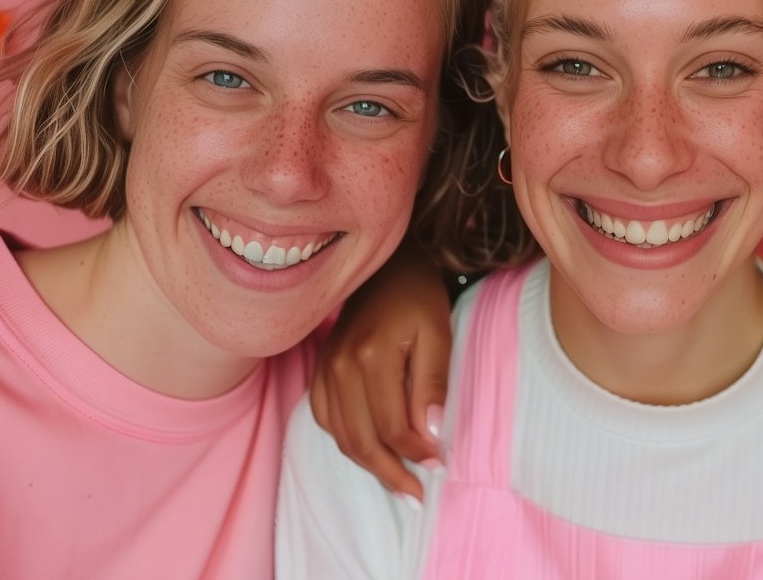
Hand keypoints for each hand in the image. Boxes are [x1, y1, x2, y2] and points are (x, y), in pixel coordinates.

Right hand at [310, 249, 452, 498]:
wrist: (385, 267)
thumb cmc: (418, 296)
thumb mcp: (437, 333)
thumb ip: (433, 384)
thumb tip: (430, 435)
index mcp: (370, 356)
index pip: (393, 426)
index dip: (417, 453)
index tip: (441, 466)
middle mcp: (339, 368)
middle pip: (361, 441)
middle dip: (391, 474)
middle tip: (417, 495)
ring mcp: (325, 370)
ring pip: (342, 437)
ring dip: (370, 465)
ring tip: (399, 483)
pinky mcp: (321, 372)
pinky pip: (327, 420)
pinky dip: (348, 443)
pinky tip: (371, 452)